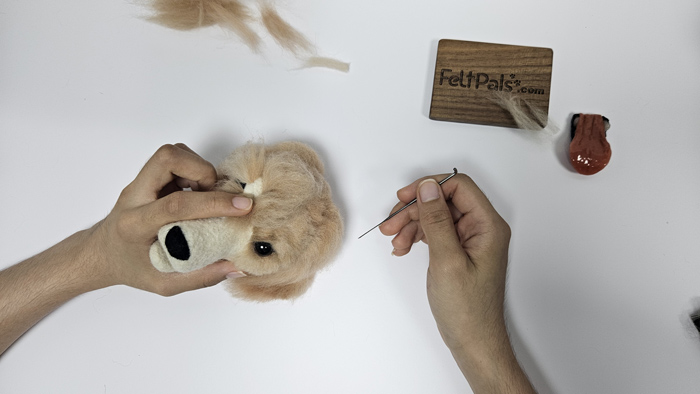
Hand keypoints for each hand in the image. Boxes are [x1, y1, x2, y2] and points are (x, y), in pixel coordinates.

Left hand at [85, 143, 252, 295]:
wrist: (102, 254)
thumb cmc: (131, 268)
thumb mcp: (164, 283)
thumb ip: (201, 277)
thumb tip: (237, 266)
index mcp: (135, 225)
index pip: (176, 204)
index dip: (214, 202)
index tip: (242, 206)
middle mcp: (134, 197)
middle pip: (167, 159)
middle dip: (203, 170)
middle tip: (216, 194)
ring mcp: (140, 183)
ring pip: (172, 153)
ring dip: (199, 169)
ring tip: (207, 195)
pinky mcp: (148, 176)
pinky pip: (174, 159)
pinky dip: (193, 169)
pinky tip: (197, 193)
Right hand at [380, 173, 533, 392]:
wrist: (473, 341)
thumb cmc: (466, 308)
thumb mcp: (447, 260)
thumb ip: (437, 221)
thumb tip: (427, 188)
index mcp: (488, 226)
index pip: (458, 187)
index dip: (429, 187)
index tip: (403, 199)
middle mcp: (482, 228)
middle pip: (443, 201)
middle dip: (414, 210)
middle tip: (390, 225)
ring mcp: (470, 240)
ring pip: (436, 216)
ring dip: (411, 225)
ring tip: (394, 242)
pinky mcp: (459, 251)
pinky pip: (435, 233)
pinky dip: (416, 237)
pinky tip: (402, 248)